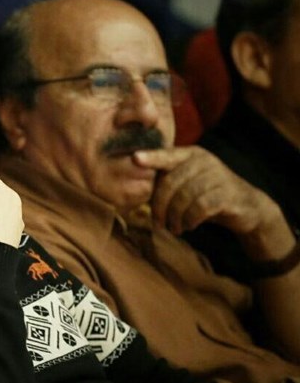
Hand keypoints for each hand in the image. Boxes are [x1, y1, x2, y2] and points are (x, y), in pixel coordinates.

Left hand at [133, 147, 291, 255]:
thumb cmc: (207, 195)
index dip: (151, 157)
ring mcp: (218, 175)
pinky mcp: (228, 193)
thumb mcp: (186, 184)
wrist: (247, 207)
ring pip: (184, 197)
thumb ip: (167, 181)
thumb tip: (137, 188)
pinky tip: (189, 226)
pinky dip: (190, 219)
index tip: (134, 158)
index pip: (167, 155)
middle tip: (158, 223)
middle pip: (170, 182)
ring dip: (175, 217)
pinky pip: (200, 207)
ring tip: (175, 228)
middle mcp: (203, 160)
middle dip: (160, 206)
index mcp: (190, 154)